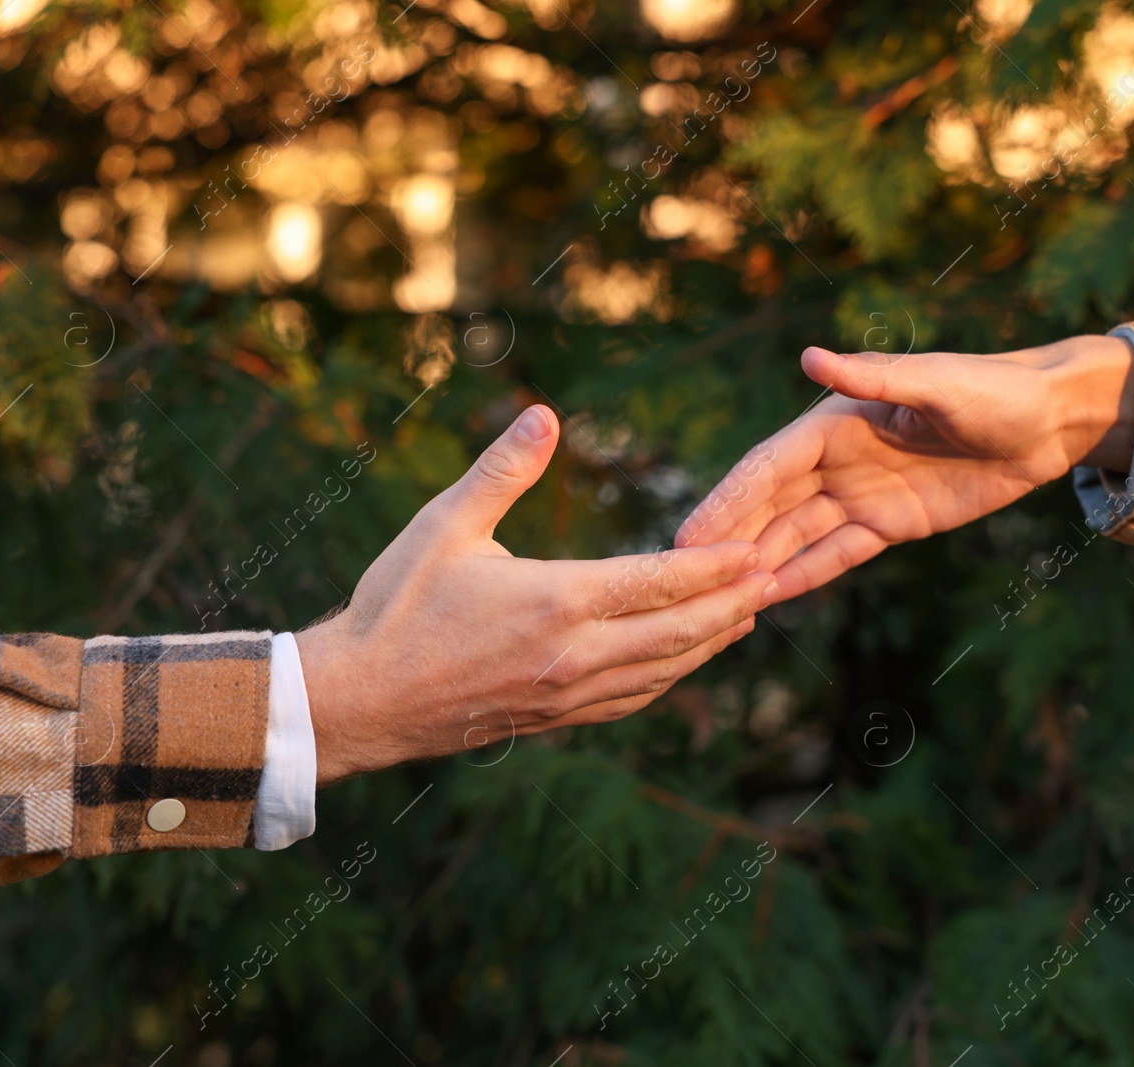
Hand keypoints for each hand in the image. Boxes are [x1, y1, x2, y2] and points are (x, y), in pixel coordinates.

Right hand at [298, 405, 775, 784]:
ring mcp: (567, 695)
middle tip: (777, 577)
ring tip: (747, 617)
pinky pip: (631, 700)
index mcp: (555, 601)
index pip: (659, 581)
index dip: (715, 565)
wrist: (357, 701)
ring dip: (710, 643)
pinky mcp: (554, 719)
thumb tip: (545, 413)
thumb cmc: (394, 606)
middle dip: (732, 602)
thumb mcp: (443, 526)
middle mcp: (573, 655)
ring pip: (663, 671)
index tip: (755, 546)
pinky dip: (670, 678)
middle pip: (679, 631)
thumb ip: (502, 470)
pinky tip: (683, 664)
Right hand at [674, 336, 1133, 604]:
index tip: (692, 534)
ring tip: (721, 600)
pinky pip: (838, 554)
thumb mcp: (938, 383)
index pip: (770, 467)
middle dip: (730, 541)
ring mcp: (861, 493)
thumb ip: (875, 377)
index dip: (730, 501)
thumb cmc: (994, 390)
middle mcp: (838, 458)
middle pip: (771, 506)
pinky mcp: (890, 523)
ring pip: (797, 534)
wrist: (1049, 421)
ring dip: (761, 564)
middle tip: (684, 578)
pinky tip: (772, 599)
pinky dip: (806, 575)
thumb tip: (812, 356)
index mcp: (836, 420)